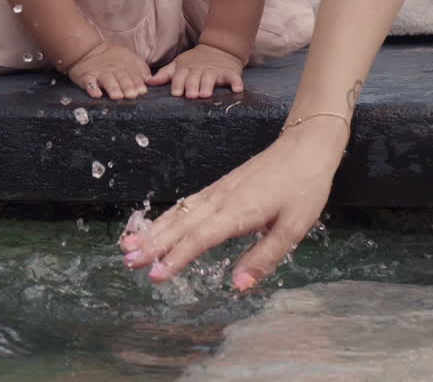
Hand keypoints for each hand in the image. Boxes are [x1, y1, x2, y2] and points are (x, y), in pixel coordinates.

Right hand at [68, 44, 150, 99]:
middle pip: (121, 77)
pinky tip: (96, 94)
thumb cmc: (113, 59)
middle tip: (131, 95)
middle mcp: (113, 69)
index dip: (138, 82)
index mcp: (125, 65)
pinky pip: (88, 82)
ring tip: (117, 96)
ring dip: (112, 88)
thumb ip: (141, 67)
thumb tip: (149, 79)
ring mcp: (99, 73)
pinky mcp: (86, 77)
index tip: (142, 91)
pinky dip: (92, 88)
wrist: (89, 52)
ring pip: (107, 80)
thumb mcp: (129, 57)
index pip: (133, 74)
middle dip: (127, 86)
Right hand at [118, 115, 347, 290]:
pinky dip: (167, 217)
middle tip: (127, 260)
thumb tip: (238, 286)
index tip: (155, 275)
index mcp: (238, 212)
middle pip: (180, 225)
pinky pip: (187, 204)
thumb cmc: (303, 187)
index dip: (176, 258)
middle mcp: (220, 200)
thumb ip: (264, 258)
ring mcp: (217, 191)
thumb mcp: (294, 228)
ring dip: (153, 230)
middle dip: (152, 244)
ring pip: (179, 212)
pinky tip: (157, 226)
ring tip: (128, 244)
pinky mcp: (220, 187)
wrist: (305, 146)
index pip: (199, 238)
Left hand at [148, 43, 244, 98]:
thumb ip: (165, 75)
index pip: (180, 76)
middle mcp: (200, 69)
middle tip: (190, 95)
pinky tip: (237, 89)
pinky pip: (233, 78)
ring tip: (205, 94)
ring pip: (211, 78)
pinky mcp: (229, 72)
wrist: (219, 49)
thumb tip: (148, 82)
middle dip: (192, 85)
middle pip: (195, 77)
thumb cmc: (194, 62)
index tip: (176, 93)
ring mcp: (215, 70)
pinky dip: (236, 83)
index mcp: (186, 68)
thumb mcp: (178, 65)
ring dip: (208, 85)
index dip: (178, 84)